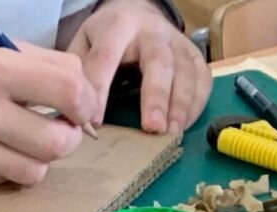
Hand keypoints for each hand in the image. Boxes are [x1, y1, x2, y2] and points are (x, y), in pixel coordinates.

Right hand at [0, 35, 98, 190]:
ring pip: (34, 171)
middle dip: (69, 138)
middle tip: (62, 130)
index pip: (67, 92)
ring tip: (26, 143)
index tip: (82, 107)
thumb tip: (83, 89)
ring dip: (39, 158)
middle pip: (56, 143)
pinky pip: (4, 182)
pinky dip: (7, 169)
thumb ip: (40, 65)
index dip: (85, 102)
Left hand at [69, 0, 211, 134]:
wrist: (136, 13)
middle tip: (152, 128)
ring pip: (186, 71)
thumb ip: (78, 74)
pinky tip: (183, 126)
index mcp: (118, 25)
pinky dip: (196, 103)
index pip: (106, 57)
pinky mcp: (193, 54)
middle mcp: (152, 31)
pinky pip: (202, 78)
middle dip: (156, 96)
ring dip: (181, 105)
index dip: (100, 90)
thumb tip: (74, 115)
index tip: (95, 124)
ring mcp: (177, 42)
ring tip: (172, 133)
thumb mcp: (83, 45)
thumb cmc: (105, 38)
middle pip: (159, 62)